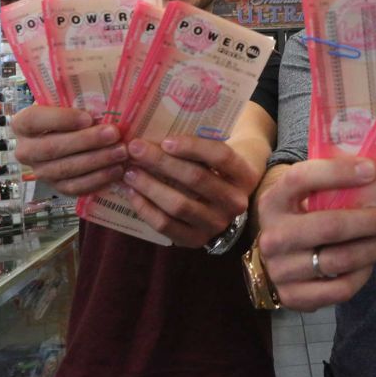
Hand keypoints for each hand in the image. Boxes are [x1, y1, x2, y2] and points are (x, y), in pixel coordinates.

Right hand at [12, 106, 127, 195]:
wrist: (73, 138)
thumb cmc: (73, 114)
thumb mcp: (70, 101)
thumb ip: (79, 99)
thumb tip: (102, 100)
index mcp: (23, 124)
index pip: (34, 120)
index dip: (61, 119)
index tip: (88, 117)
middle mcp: (26, 150)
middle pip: (52, 148)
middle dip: (86, 141)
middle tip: (114, 133)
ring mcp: (40, 172)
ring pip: (66, 169)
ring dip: (97, 160)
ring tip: (121, 151)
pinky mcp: (56, 188)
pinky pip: (75, 187)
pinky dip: (98, 179)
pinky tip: (117, 169)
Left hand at [121, 137, 256, 247]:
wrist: (225, 201)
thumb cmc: (215, 169)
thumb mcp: (217, 156)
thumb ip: (197, 147)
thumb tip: (153, 136)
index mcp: (245, 175)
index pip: (221, 156)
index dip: (193, 147)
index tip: (165, 140)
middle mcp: (236, 202)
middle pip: (196, 178)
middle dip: (161, 161)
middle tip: (135, 149)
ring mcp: (217, 224)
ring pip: (179, 204)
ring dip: (149, 185)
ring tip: (130, 171)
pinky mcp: (197, 240)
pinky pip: (166, 225)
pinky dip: (146, 208)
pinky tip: (132, 193)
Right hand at [256, 157, 375, 311]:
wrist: (275, 255)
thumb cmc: (302, 216)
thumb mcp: (304, 196)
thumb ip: (331, 185)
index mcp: (273, 200)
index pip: (302, 179)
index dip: (337, 172)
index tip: (374, 170)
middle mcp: (273, 235)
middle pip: (330, 226)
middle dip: (374, 220)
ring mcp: (280, 270)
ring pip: (341, 259)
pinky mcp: (293, 296)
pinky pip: (340, 288)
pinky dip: (363, 275)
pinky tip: (375, 261)